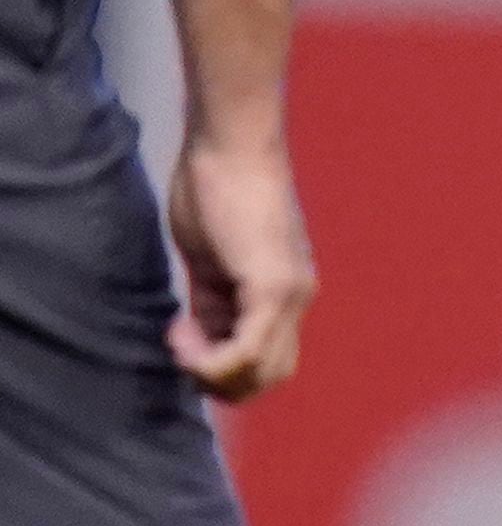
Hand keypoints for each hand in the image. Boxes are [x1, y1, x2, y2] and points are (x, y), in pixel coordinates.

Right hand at [164, 135, 316, 400]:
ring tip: (180, 342)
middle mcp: (296, 299)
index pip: (266, 359)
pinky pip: (248, 351)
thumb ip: (213, 296)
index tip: (182, 335)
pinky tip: (181, 332)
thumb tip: (203, 331)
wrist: (229, 145)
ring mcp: (289, 295)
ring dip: (213, 372)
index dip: (222, 365)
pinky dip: (210, 358)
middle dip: (221, 380)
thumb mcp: (209, 256)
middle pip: (270, 375)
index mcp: (284, 293)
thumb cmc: (213, 186)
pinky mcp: (272, 286)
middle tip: (181, 351)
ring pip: (263, 372)